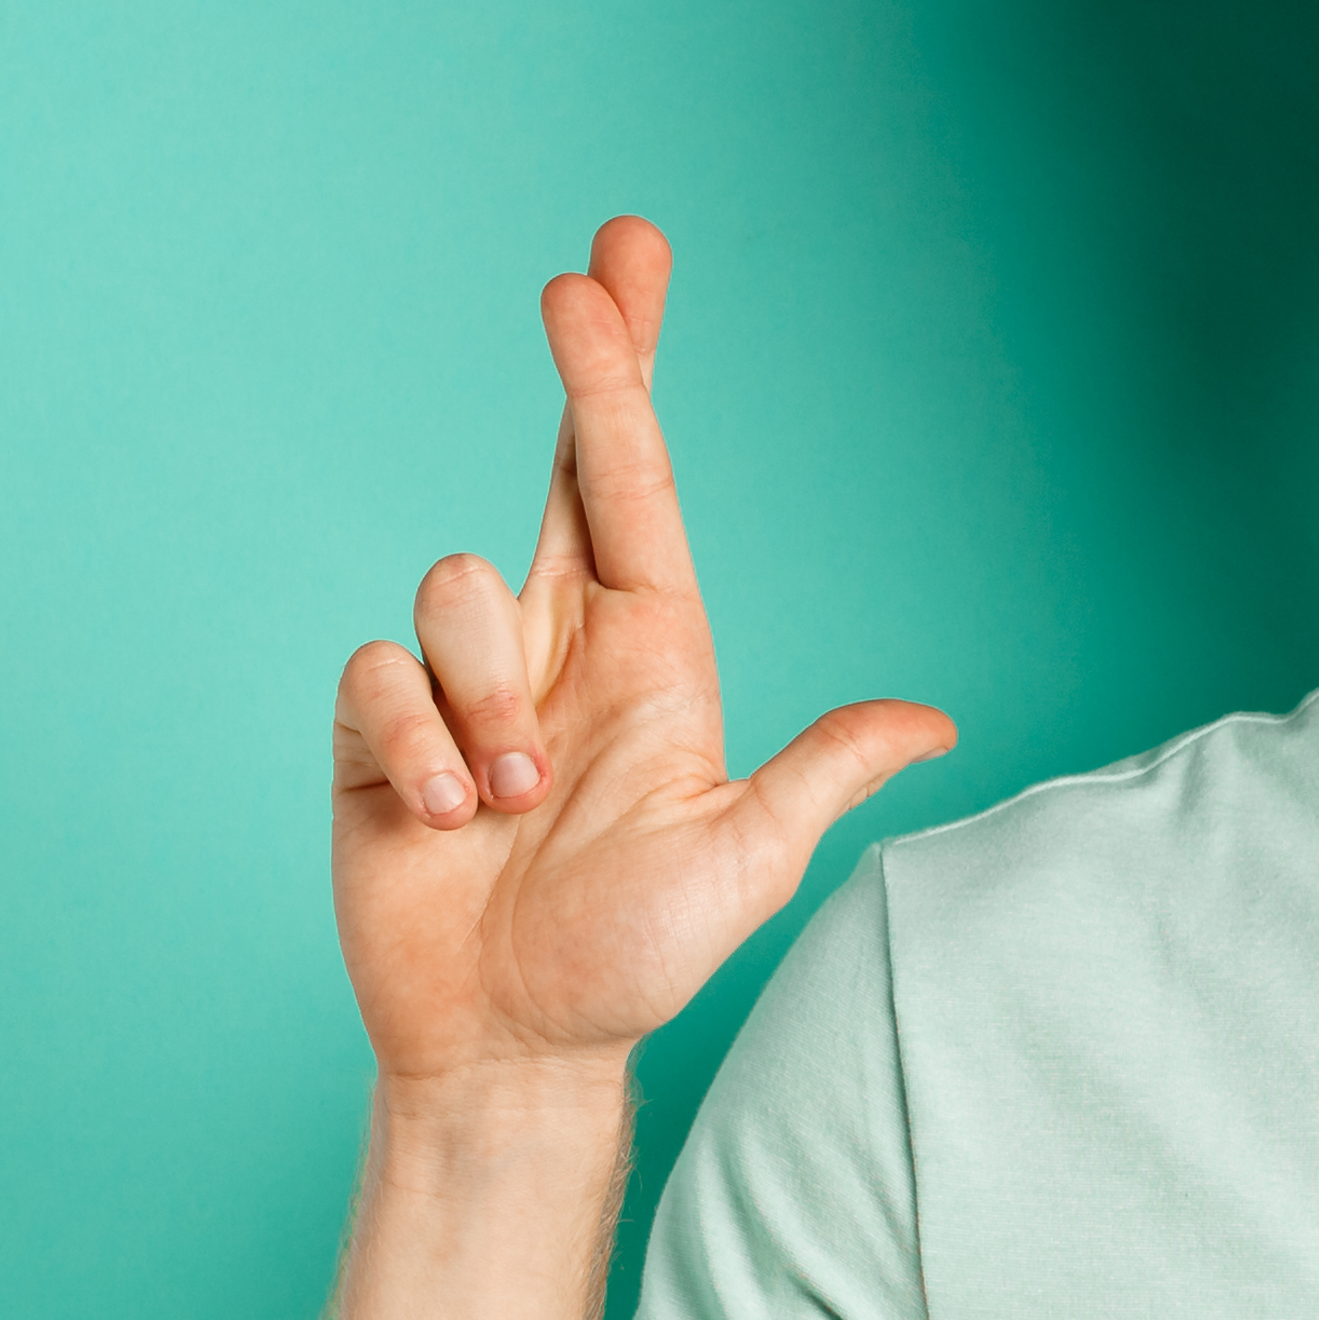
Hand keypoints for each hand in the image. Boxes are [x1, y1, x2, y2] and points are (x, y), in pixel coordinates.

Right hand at [328, 218, 954, 1090]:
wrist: (509, 1046)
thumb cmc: (631, 959)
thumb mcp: (744, 861)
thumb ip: (823, 774)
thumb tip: (938, 722)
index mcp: (653, 657)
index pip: (638, 493)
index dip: (625, 383)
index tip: (619, 274)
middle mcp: (559, 646)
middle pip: (559, 470)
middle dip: (584, 369)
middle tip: (585, 273)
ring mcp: (464, 683)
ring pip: (454, 587)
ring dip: (490, 702)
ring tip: (519, 804)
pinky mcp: (380, 730)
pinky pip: (381, 677)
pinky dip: (421, 749)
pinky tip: (449, 823)